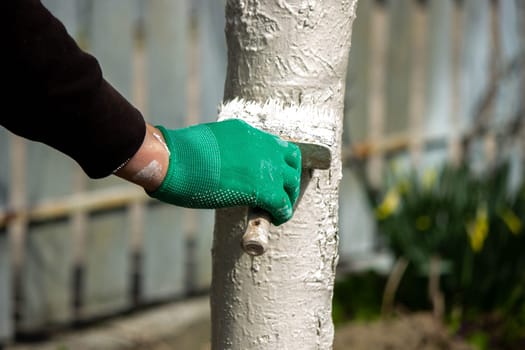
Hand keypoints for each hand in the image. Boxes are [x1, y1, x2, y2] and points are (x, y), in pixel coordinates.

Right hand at [148, 119, 301, 224]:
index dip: (275, 163)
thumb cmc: (178, 153)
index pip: (273, 145)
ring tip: (276, 209)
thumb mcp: (208, 143)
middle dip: (288, 178)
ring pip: (292, 182)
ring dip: (287, 196)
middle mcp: (261, 145)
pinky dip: (282, 214)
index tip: (270, 176)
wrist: (173, 160)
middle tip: (278, 193)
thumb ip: (224, 152)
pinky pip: (283, 205)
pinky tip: (273, 219)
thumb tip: (222, 166)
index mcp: (246, 132)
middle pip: (291, 161)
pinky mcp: (264, 189)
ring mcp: (266, 166)